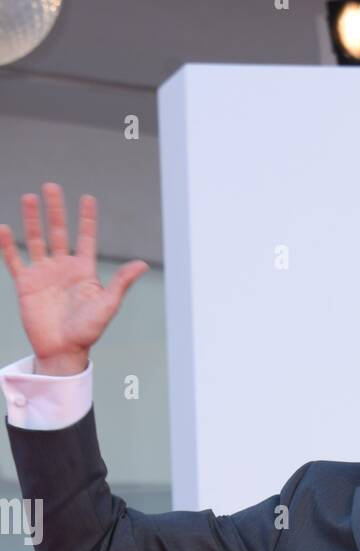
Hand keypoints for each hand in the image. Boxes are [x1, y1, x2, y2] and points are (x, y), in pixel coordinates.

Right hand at [0, 182, 148, 373]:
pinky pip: (15, 260)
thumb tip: (142, 264)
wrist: (63, 351)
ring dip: (33, 220)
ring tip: (30, 197)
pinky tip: (4, 229)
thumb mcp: (107, 305)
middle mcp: (63, 268)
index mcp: (84, 271)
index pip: (85, 238)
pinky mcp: (26, 285)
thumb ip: (121, 282)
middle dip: (55, 210)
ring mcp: (44, 274)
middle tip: (51, 186)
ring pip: (37, 240)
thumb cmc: (88, 331)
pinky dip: (9, 245)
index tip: (87, 197)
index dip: (86, 218)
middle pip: (59, 232)